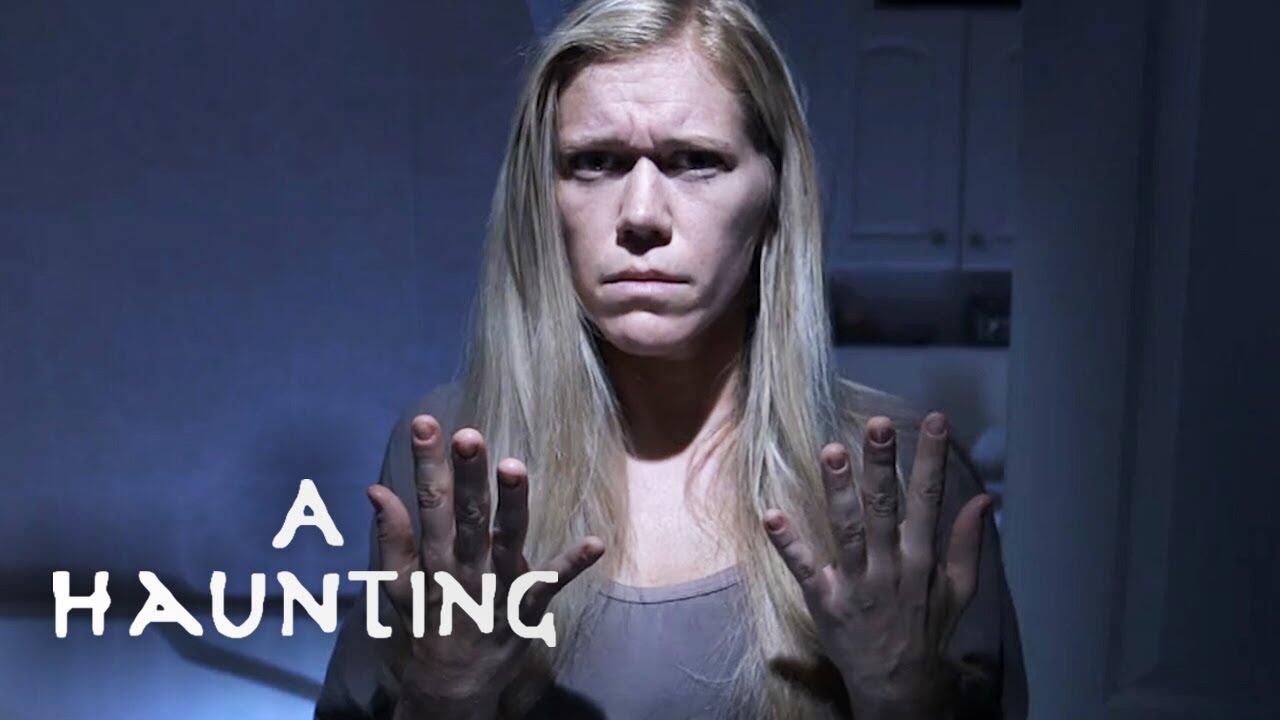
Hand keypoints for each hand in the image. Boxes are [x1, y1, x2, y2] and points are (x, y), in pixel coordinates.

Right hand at [367, 415, 604, 718]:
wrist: (451, 686)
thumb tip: (376, 489)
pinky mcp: (526, 610)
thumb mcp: (399, 585)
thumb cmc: (428, 623)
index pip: (430, 503)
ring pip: (507, 542)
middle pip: (467, 517)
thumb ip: (391, 537)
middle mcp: (465, 570)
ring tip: (514, 467)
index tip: (426, 423)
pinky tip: (596, 543)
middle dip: (468, 475)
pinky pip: (550, 585)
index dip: (428, 463)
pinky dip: (572, 565)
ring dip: (512, 506)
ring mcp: (497, 590)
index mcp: (434, 559)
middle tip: (468, 435)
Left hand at [763, 413, 990, 719]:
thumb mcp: (959, 590)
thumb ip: (969, 544)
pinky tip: (771, 515)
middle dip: (883, 465)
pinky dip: (787, 543)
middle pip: (886, 508)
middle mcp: (890, 566)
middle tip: (879, 424)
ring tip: (831, 451)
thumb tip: (986, 499)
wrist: (898, 686)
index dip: (932, 458)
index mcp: (922, 558)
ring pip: (847, 530)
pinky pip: (804, 568)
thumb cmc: (925, 628)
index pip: (929, 500)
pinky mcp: (825, 601)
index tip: (935, 418)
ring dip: (838, 491)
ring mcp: (856, 583)